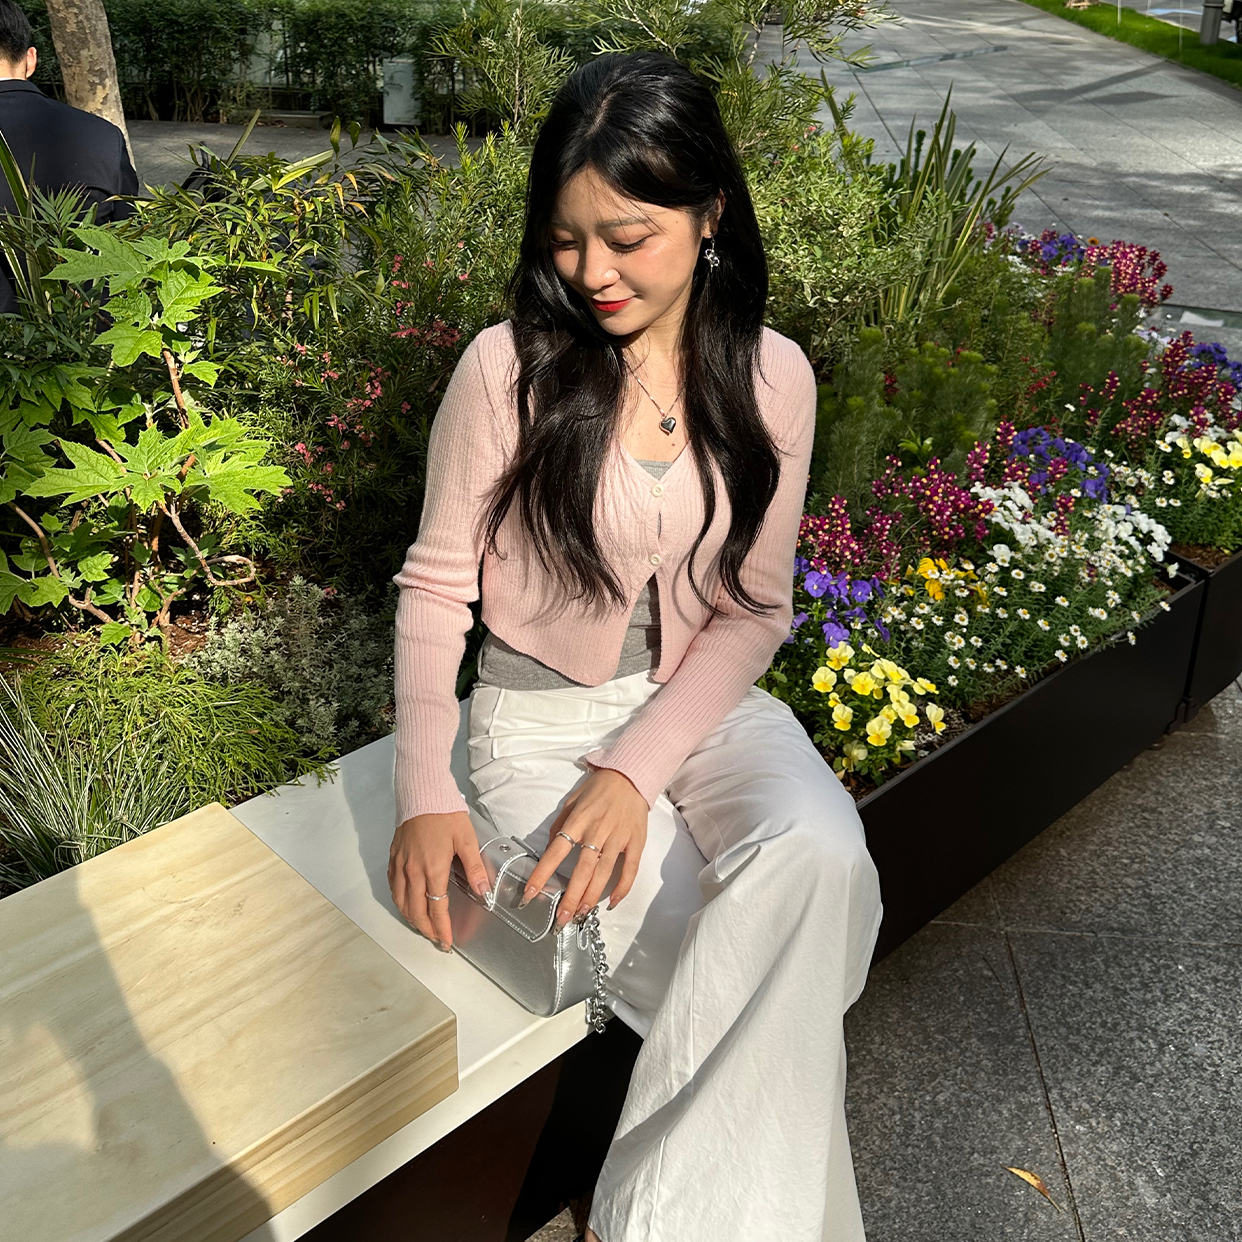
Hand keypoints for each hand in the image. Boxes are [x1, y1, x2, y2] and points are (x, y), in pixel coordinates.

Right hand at [388, 811, 489, 950]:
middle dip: (426, 929)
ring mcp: (400, 865)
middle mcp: (413, 871)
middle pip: (416, 911)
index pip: (436, 908)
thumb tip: (484, 891)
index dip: (442, 928)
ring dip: (411, 918)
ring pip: (401, 902)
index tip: (447, 941)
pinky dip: (399, 901)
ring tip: (422, 926)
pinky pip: (393, 887)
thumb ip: (475, 868)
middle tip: (436, 939)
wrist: (422, 794)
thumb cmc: (445, 814)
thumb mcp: (467, 839)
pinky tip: (406, 903)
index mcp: (433, 868)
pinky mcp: (393, 857)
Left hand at [523, 768, 648, 928]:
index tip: (530, 894)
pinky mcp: (636, 842)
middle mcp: (597, 832)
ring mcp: (618, 838)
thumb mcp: (572, 800)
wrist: (631, 776)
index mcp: (578, 821)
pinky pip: (630, 869)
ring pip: (603, 873)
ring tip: (581, 914)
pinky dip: (622, 888)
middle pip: (581, 870)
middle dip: (570, 897)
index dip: (542, 874)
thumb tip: (550, 846)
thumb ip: (560, 824)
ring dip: (591, 896)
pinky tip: (612, 902)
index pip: (555, 852)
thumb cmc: (598, 788)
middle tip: (561, 919)